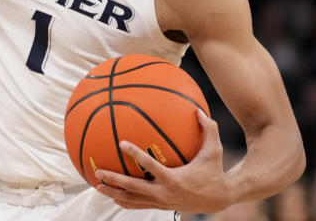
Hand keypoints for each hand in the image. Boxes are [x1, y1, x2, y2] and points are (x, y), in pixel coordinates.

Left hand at [94, 110, 231, 213]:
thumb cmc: (214, 171)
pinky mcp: (161, 207)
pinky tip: (113, 196)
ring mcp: (161, 202)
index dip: (135, 154)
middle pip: (134, 188)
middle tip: (98, 172)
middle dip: (114, 180)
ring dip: (114, 194)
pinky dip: (125, 201)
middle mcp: (165, 192)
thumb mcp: (214, 151)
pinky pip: (139, 205)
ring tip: (97, 186)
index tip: (121, 143)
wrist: (219, 199)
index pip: (150, 165)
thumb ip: (208, 129)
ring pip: (133, 200)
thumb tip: (198, 109)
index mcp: (174, 178)